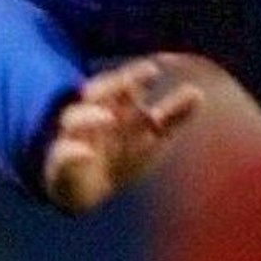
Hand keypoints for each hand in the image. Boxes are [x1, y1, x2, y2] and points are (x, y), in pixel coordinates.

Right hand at [43, 56, 203, 213]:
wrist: (84, 191)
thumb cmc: (119, 156)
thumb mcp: (150, 137)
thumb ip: (173, 116)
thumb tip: (199, 93)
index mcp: (113, 108)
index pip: (122, 86)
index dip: (135, 76)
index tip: (154, 70)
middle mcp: (91, 118)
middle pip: (96, 94)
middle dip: (111, 87)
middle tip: (128, 84)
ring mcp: (73, 138)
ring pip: (74, 120)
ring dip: (89, 117)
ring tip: (108, 118)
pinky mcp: (61, 164)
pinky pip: (62, 156)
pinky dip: (72, 154)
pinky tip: (84, 153)